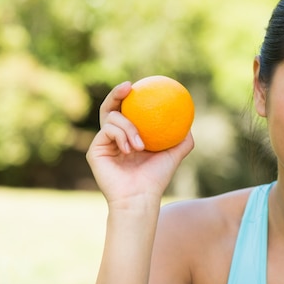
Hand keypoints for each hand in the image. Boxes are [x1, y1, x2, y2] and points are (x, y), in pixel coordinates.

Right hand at [86, 82, 194, 206]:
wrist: (141, 197)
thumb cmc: (157, 179)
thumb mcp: (174, 155)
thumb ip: (182, 138)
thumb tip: (189, 121)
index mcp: (128, 137)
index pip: (126, 111)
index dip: (129, 96)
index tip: (139, 85)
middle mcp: (113, 138)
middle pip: (110, 107)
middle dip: (116, 93)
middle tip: (129, 87)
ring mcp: (103, 144)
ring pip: (112, 118)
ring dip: (129, 127)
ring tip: (140, 145)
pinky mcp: (95, 151)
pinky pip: (107, 130)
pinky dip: (121, 136)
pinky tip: (130, 149)